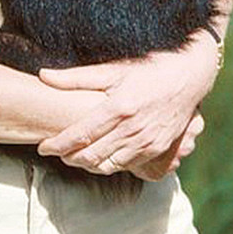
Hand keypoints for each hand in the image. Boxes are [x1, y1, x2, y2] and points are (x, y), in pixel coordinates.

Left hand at [37, 31, 219, 176]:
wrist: (190, 76)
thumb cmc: (148, 68)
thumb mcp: (113, 69)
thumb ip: (76, 77)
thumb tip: (43, 75)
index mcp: (118, 108)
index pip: (80, 135)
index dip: (58, 144)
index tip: (42, 146)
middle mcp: (132, 129)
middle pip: (90, 156)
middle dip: (68, 158)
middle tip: (54, 151)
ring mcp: (147, 142)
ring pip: (107, 165)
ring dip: (86, 165)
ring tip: (72, 155)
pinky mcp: (157, 149)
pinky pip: (126, 165)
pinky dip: (108, 165)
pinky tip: (99, 156)